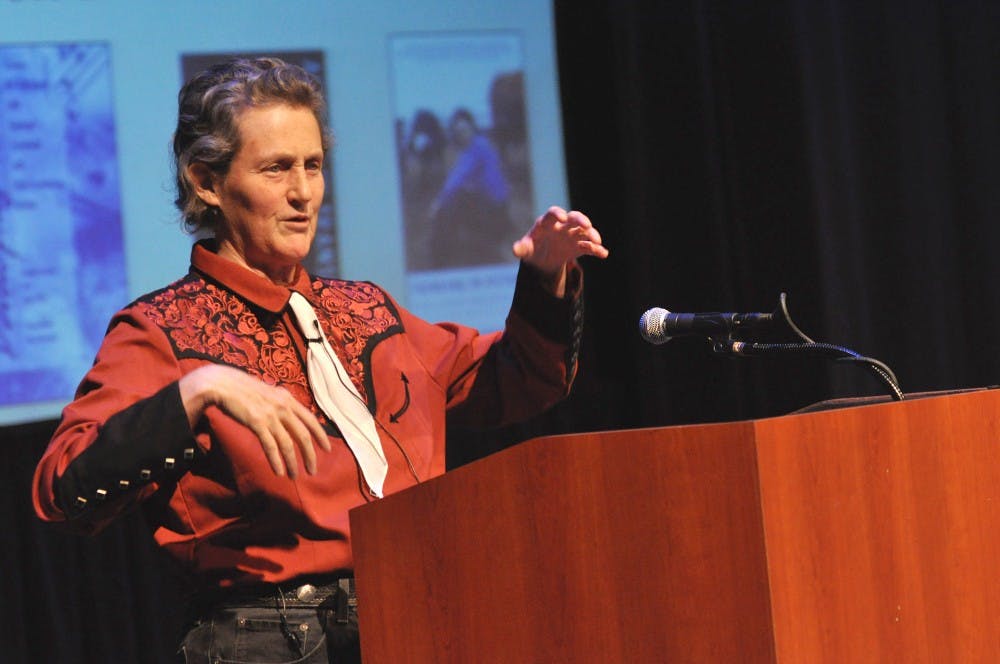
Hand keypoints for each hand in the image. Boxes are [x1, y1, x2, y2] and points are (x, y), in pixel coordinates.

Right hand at [179, 364, 330, 477]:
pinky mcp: (257, 423)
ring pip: (288, 444)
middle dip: (310, 455)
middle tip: (313, 471)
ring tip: (294, 476)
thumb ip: (281, 404)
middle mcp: (283, 407)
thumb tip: (291, 418)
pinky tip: (279, 472)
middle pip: (303, 435)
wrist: (222, 383)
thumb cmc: (244, 390)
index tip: (327, 449)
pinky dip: (277, 461)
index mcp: (288, 399)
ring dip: (292, 463)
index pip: (311, 420)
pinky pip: (271, 446)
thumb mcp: (270, 393)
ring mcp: (270, 415)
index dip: (321, 436)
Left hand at [512, 206, 608, 295]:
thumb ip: (521, 248)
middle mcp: (562, 226)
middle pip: (574, 218)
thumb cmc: (532, 249)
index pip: (553, 214)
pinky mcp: (579, 247)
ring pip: (584, 231)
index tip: (563, 218)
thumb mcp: (526, 249)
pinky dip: (597, 250)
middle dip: (581, 220)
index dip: (558, 214)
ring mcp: (572, 235)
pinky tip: (603, 254)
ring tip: (597, 241)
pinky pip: (589, 246)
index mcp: (547, 223)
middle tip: (587, 225)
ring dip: (592, 234)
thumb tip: (515, 250)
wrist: (542, 259)